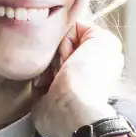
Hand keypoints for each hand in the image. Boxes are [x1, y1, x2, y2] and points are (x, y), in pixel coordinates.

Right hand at [30, 20, 125, 136]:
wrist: (69, 108)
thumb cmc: (88, 76)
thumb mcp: (102, 41)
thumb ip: (89, 28)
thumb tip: (68, 31)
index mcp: (96, 56)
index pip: (73, 33)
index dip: (69, 36)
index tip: (72, 47)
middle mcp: (80, 68)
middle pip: (57, 45)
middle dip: (55, 50)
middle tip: (61, 62)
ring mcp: (61, 81)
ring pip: (43, 58)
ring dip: (43, 63)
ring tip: (50, 75)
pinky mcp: (43, 92)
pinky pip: (32, 74)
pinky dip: (34, 76)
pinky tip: (42, 82)